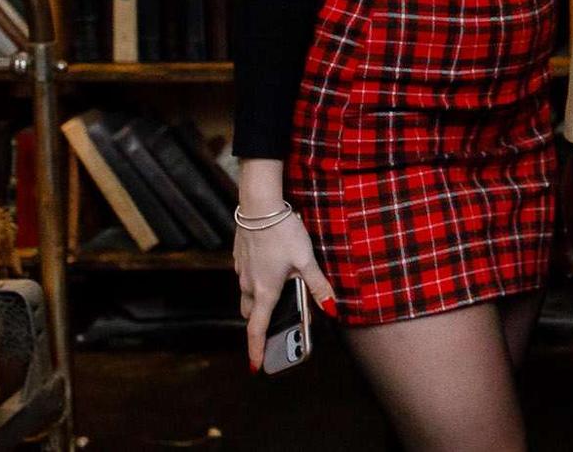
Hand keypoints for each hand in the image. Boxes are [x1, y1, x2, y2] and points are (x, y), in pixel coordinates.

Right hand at [235, 208, 336, 371]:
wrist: (259, 206)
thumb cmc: (283, 232)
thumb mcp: (306, 260)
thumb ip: (318, 285)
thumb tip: (332, 308)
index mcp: (265, 291)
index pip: (257, 330)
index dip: (257, 350)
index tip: (257, 366)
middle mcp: (249, 285)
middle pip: (252, 314)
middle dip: (261, 323)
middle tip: (277, 325)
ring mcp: (241, 271)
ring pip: (248, 295)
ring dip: (260, 301)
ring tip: (280, 293)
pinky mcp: (240, 257)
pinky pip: (247, 277)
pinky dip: (257, 282)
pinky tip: (272, 268)